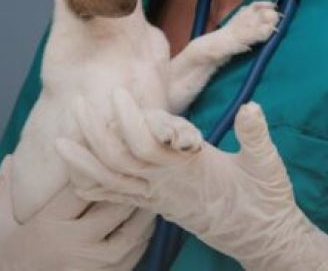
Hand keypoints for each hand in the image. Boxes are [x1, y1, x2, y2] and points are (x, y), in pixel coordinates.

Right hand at [0, 154, 154, 269]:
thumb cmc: (3, 262)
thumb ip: (3, 190)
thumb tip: (10, 157)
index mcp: (49, 224)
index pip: (82, 188)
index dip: (98, 167)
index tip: (110, 151)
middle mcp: (74, 243)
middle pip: (115, 208)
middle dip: (131, 189)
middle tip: (142, 170)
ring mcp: (92, 265)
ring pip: (131, 235)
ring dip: (143, 215)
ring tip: (150, 197)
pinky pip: (131, 259)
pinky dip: (141, 242)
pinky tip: (143, 229)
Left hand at [55, 89, 327, 270]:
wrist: (261, 236)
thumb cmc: (265, 198)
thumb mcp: (268, 165)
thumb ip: (256, 137)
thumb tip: (252, 107)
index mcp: (189, 169)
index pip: (149, 144)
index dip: (131, 119)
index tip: (118, 92)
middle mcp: (167, 185)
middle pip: (120, 160)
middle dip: (96, 133)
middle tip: (78, 103)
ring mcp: (159, 199)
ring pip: (111, 182)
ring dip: (84, 161)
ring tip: (59, 141)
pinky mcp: (157, 206)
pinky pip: (118, 200)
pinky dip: (94, 189)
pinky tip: (74, 179)